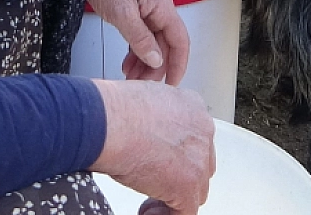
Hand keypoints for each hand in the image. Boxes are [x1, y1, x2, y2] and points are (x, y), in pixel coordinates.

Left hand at [52, 0, 189, 83]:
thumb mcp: (122, 14)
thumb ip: (140, 39)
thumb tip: (156, 61)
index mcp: (163, 6)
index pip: (180, 40)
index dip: (178, 64)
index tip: (171, 86)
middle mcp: (159, 7)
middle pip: (165, 44)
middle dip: (155, 67)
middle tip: (140, 86)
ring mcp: (147, 9)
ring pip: (153, 42)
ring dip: (144, 62)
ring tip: (131, 79)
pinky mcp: (135, 11)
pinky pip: (141, 36)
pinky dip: (136, 51)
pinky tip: (127, 64)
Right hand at [91, 79, 215, 214]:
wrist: (108, 120)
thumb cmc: (113, 110)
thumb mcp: (142, 107)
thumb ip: (154, 123)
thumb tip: (146, 139)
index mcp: (192, 107)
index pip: (194, 140)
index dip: (178, 156)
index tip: (159, 162)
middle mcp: (202, 131)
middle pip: (200, 164)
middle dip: (179, 175)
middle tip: (153, 181)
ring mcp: (198, 160)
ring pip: (196, 190)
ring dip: (173, 197)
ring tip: (148, 200)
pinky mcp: (187, 186)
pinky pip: (186, 213)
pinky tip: (146, 212)